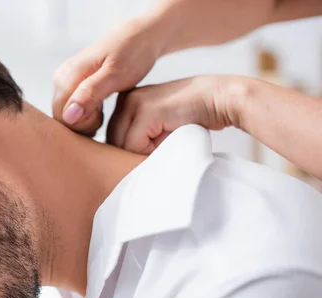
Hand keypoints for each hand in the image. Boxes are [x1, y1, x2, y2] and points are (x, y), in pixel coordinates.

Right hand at [52, 17, 166, 134]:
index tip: (101, 116)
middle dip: (82, 123)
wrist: (140, 38)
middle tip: (103, 114)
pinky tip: (99, 108)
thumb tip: (69, 115)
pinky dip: (84, 113)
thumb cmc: (132, 54)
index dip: (81, 124)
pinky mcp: (71, 83)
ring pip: (66, 114)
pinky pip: (71, 108)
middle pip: (61, 117)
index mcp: (68, 75)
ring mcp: (64, 80)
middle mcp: (61, 77)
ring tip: (103, 110)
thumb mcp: (116, 75)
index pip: (62, 116)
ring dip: (84, 120)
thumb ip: (91, 93)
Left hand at [107, 76, 238, 153]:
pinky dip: (150, 151)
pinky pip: (134, 145)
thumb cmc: (192, 117)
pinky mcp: (146, 111)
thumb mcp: (157, 127)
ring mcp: (134, 103)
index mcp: (125, 101)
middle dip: (130, 154)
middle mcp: (125, 99)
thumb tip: (117, 165)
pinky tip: (168, 137)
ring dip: (141, 153)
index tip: (152, 148)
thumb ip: (137, 137)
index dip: (127, 153)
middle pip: (112, 142)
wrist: (220, 98)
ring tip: (165, 140)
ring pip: (121, 146)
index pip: (111, 138)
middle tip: (159, 147)